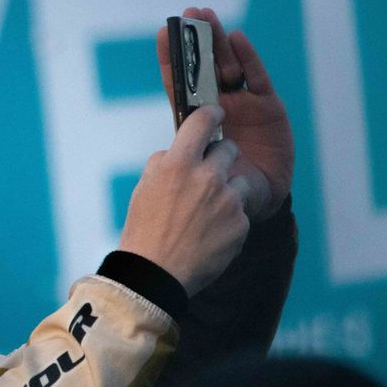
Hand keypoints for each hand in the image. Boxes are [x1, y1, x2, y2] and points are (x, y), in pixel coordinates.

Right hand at [119, 106, 255, 295]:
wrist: (156, 273)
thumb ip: (165, 162)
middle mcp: (206, 177)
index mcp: (177, 164)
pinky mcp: (241, 223)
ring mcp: (227, 201)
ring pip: (239, 180)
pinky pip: (240, 210)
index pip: (203, 121)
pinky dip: (229, 218)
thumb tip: (179, 151)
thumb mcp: (145, 187)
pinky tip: (210, 232)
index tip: (215, 113)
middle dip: (220, 158)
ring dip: (227, 189)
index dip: (211, 113)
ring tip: (207, 210)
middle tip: (207, 174)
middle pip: (229, 149)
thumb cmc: (144, 229)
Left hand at [156, 8, 293, 220]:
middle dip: (196, 41)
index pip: (180, 84)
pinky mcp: (268, 106)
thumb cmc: (220, 188)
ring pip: (228, 66)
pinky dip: (247, 57)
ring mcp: (243, 104)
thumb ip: (190, 157)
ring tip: (207, 16)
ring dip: (218, 41)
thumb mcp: (199, 172)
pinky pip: (256, 77)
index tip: (161, 33)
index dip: (172, 60)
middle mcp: (218, 106)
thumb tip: (165, 155)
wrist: (255, 202)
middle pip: (205, 67)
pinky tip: (236, 38)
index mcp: (194, 119)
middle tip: (188, 12)